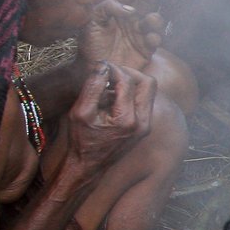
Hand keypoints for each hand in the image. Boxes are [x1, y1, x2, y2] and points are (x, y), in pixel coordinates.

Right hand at [66, 62, 155, 178]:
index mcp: (127, 119)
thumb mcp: (80, 112)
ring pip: (148, 92)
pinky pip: (143, 101)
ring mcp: (146, 125)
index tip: (100, 66)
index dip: (114, 69)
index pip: (128, 81)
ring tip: (109, 84)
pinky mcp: (144, 127)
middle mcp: (143, 122)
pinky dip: (131, 94)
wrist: (88, 165)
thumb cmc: (81, 140)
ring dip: (131, 82)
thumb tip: (102, 64)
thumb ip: (93, 87)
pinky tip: (111, 97)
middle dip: (129, 72)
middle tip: (111, 71)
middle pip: (148, 83)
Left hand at [78, 0, 162, 71]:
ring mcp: (141, 32)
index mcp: (118, 6)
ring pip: (156, 19)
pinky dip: (155, 37)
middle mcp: (133, 16)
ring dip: (155, 18)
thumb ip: (107, 8)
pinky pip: (157, 40)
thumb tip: (130, 9)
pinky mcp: (147, 49)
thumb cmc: (90, 43)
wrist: (92, 68)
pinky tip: (149, 38)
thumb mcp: (91, 20)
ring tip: (148, 21)